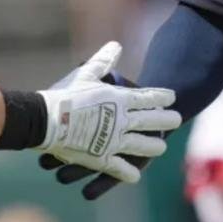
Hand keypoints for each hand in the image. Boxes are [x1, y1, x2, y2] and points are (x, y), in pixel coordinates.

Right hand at [38, 42, 181, 183]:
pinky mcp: (101, 158)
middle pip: (150, 121)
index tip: (172, 98)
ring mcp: (113, 141)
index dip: (161, 97)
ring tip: (162, 148)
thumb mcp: (86, 74)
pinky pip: (119, 168)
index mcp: (118, 99)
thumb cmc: (64, 94)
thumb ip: (103, 61)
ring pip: (140, 145)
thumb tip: (117, 45)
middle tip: (178, 120)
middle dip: (165, 120)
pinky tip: (135, 176)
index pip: (147, 98)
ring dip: (153, 146)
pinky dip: (127, 172)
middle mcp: (121, 120)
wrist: (45, 119)